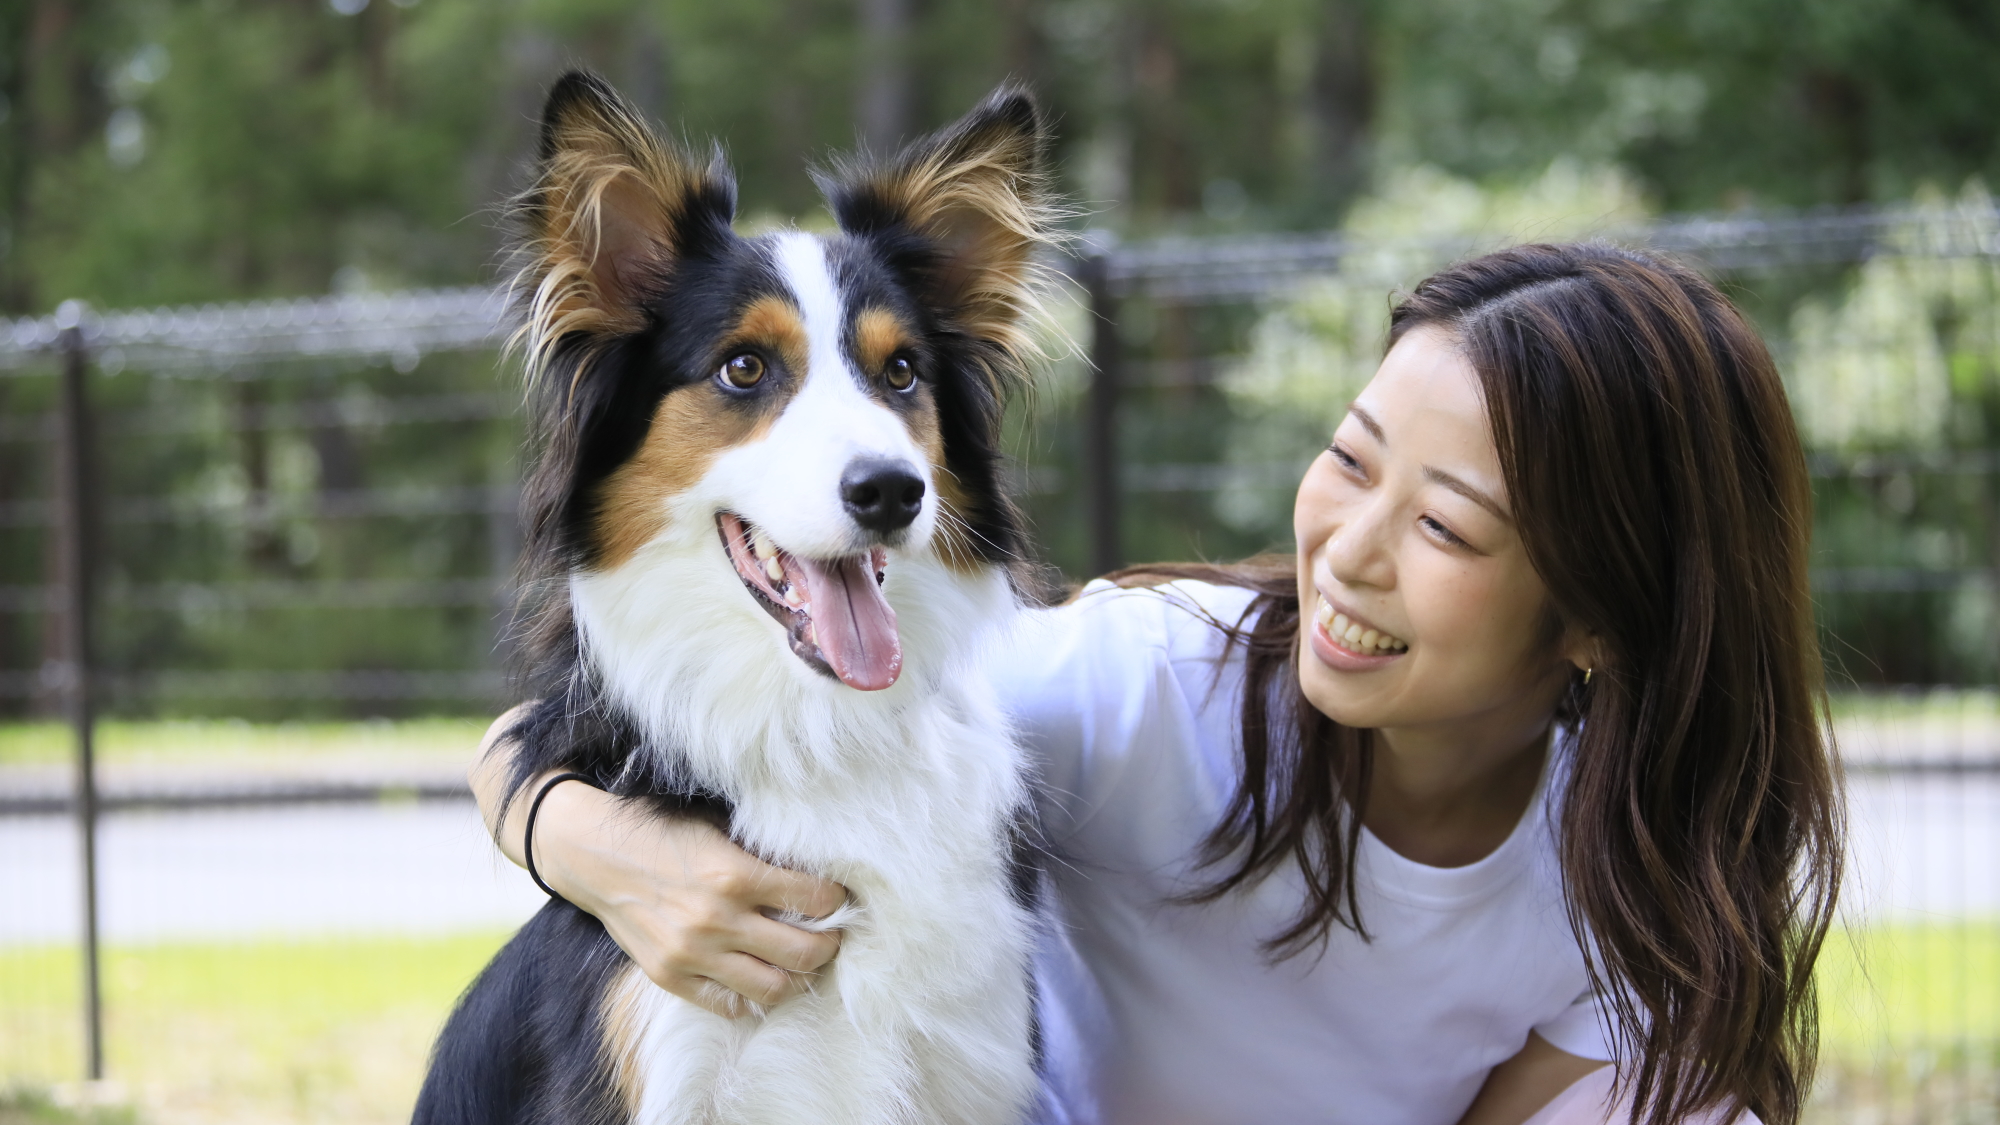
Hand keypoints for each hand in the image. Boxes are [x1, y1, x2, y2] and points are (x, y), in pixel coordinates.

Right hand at [473, 709, 847, 1018]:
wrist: (593, 855)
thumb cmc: (662, 834)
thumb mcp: (718, 830)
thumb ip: (761, 856)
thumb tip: (815, 874)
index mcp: (734, 874)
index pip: (814, 898)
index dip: (835, 899)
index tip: (837, 897)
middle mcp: (717, 919)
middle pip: (804, 952)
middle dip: (829, 944)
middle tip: (830, 935)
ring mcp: (692, 954)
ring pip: (773, 989)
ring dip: (797, 977)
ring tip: (799, 962)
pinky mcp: (671, 977)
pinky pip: (730, 1005)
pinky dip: (753, 996)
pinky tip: (760, 976)